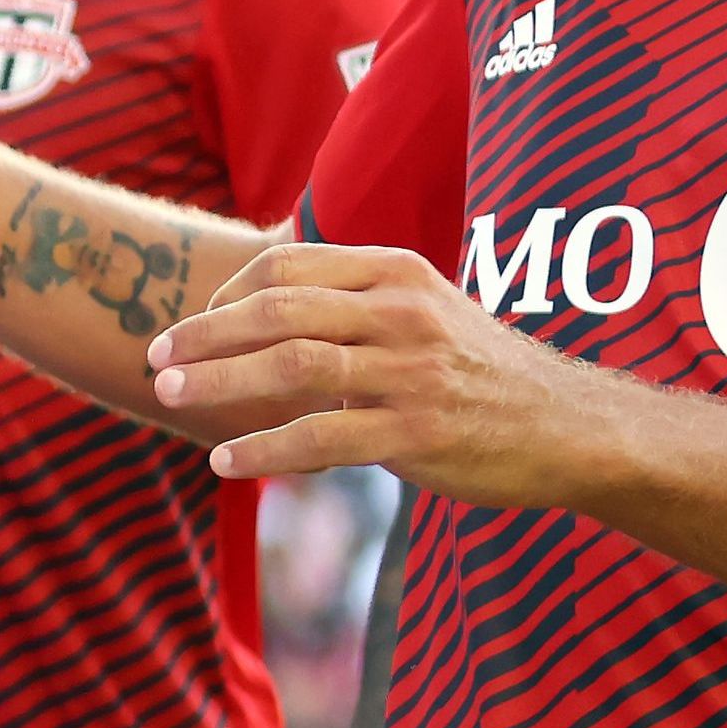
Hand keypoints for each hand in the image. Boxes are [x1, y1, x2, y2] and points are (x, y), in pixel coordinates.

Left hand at [146, 245, 595, 497]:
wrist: (571, 428)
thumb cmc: (480, 371)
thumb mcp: (423, 310)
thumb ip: (352, 305)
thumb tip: (258, 317)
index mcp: (395, 271)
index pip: (286, 266)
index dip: (226, 293)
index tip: (193, 323)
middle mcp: (401, 312)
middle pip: (276, 310)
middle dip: (203, 332)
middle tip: (155, 355)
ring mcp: (410, 372)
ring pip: (291, 366)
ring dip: (218, 381)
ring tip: (170, 395)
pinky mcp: (418, 434)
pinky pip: (321, 438)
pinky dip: (264, 449)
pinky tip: (226, 461)